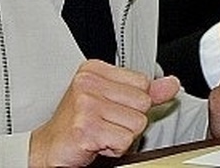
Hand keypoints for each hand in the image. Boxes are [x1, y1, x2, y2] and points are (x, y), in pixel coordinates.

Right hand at [29, 60, 180, 166]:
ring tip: (100, 133)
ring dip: (122, 136)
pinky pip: (125, 140)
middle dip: (129, 120)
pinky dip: (115, 148)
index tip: (111, 109)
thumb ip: (145, 91)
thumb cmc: (78, 124)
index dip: (132, 103)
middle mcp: (88, 83)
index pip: (143, 82)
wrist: (48, 149)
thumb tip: (172, 84)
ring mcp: (86, 104)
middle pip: (143, 102)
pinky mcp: (86, 128)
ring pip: (137, 123)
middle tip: (105, 124)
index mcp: (94, 69)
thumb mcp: (112, 99)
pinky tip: (97, 144)